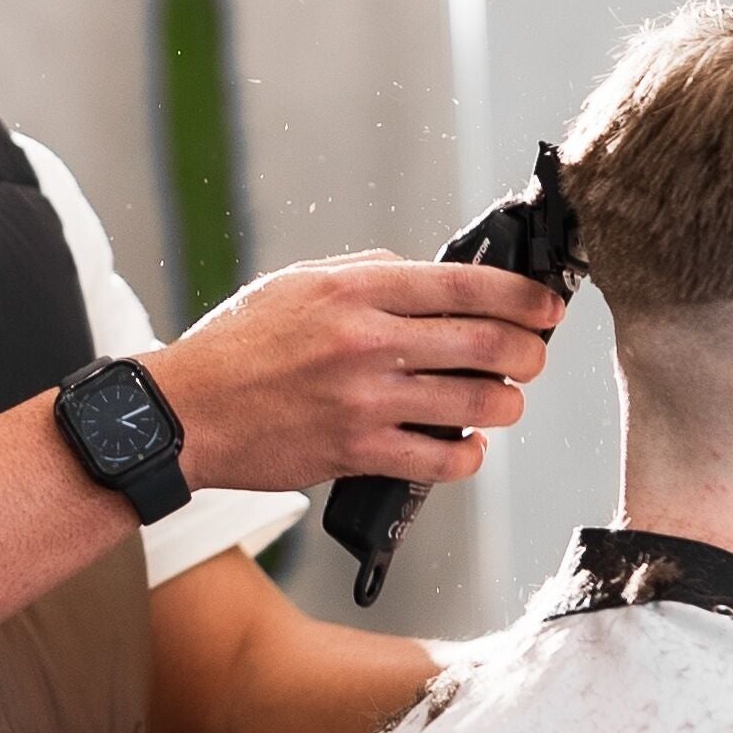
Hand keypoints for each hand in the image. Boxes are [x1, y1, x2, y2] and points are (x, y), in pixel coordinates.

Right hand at [141, 253, 562, 491]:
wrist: (185, 413)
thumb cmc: (237, 346)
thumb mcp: (297, 284)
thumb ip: (368, 273)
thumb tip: (431, 277)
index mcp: (354, 289)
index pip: (463, 284)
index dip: (521, 295)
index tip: (547, 305)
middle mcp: (366, 341)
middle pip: (485, 343)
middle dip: (529, 351)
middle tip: (535, 356)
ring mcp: (364, 400)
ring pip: (475, 403)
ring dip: (507, 403)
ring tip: (505, 401)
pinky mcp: (357, 453)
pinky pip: (441, 459)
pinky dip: (469, 454)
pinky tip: (467, 446)